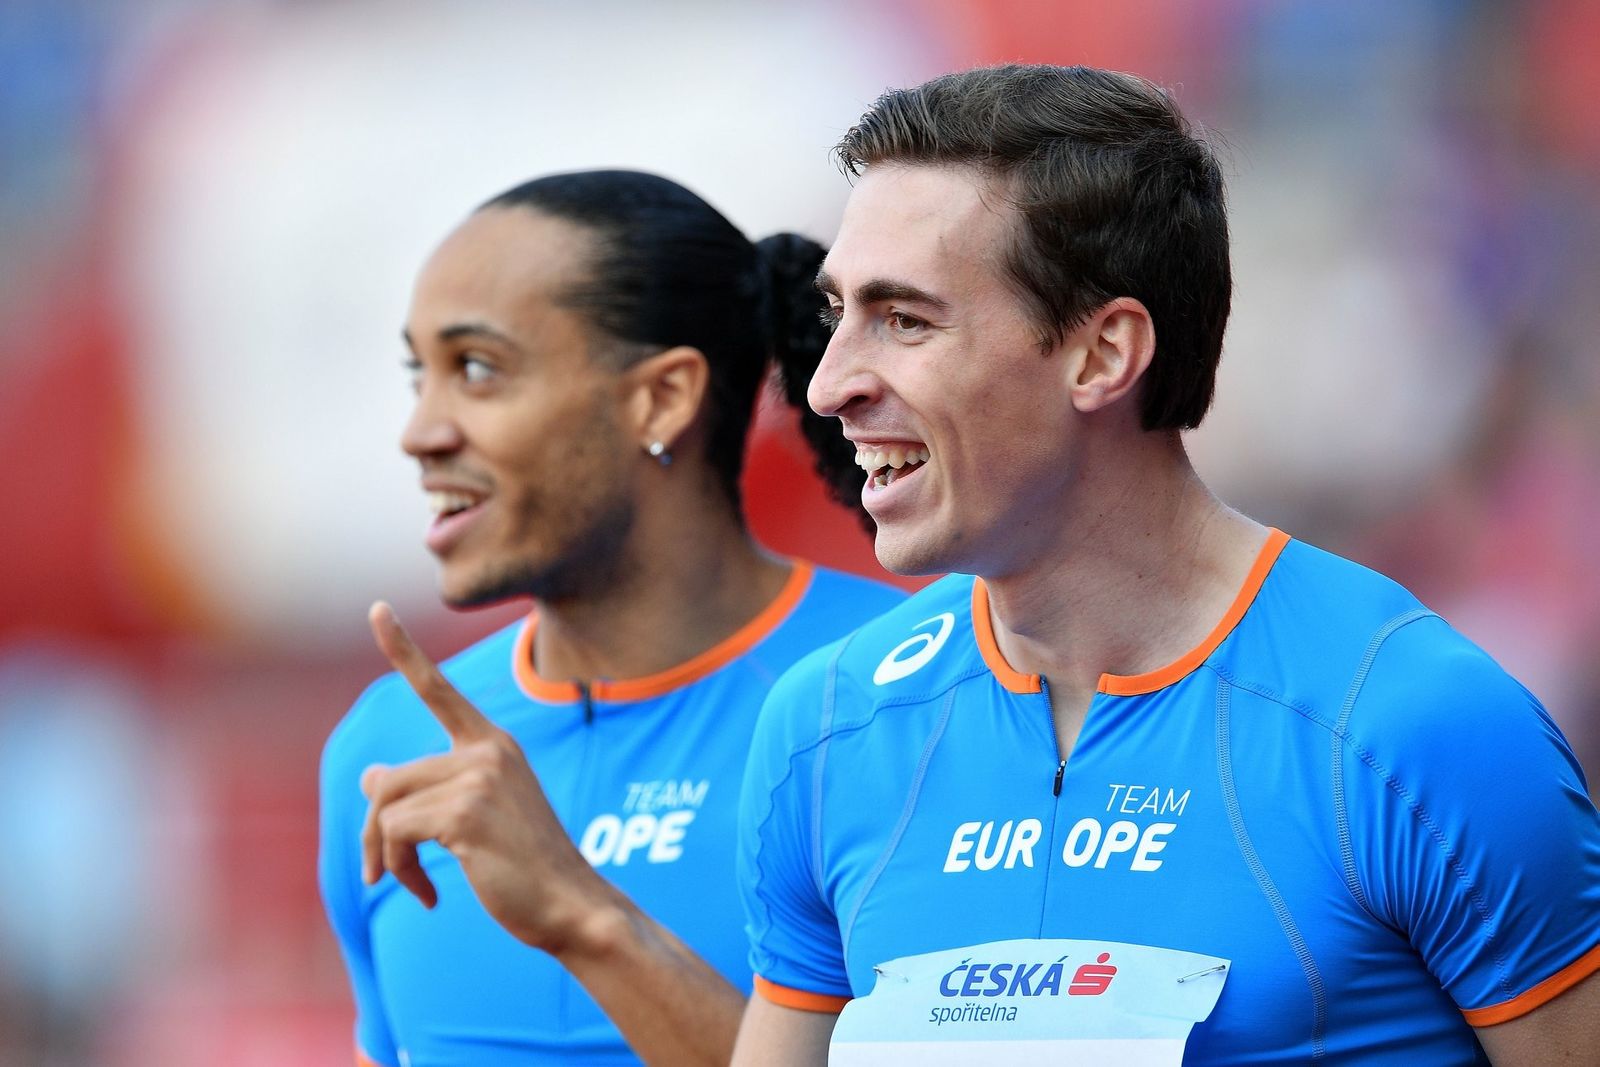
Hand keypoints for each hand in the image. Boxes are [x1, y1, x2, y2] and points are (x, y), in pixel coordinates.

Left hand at [359, 601, 612, 952]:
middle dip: (374, 830)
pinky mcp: (465, 813)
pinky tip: (429, 895)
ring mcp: (478, 778)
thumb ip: (429, 790)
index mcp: (494, 745)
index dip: (402, 650)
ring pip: (387, 806)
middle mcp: (487, 751)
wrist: (571, 905)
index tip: (376, 609)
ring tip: (410, 884)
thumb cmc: (525, 866)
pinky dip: (399, 870)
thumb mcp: (474, 818)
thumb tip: (368, 775)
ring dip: (385, 855)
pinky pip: (396, 833)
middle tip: (377, 872)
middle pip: (391, 778)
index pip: (438, 690)